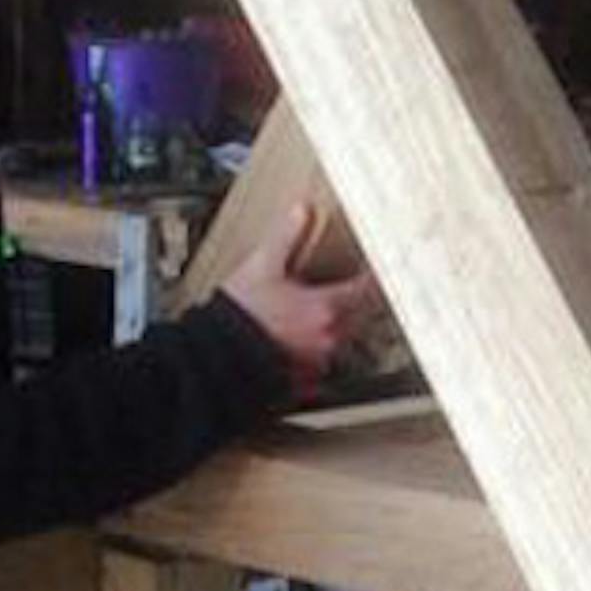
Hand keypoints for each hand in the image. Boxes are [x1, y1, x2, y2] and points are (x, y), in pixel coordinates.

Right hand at [214, 202, 382, 397]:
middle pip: (358, 317)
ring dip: (336, 327)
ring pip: (340, 340)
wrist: (217, 356)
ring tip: (321, 314)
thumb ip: (286, 236)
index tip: (373, 270)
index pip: (365, 290)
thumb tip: (302, 211)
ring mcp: (317, 361)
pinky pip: (320, 365)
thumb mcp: (263, 266)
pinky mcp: (302, 379)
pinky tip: (300, 342)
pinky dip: (316, 351)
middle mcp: (328, 337)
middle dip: (356, 303)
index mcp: (326, 308)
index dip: (372, 278)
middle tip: (352, 289)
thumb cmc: (240, 314)